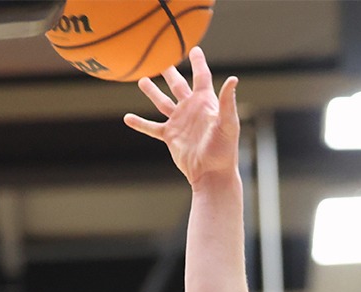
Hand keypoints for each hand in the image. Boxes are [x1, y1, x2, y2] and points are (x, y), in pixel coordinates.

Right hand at [123, 46, 239, 185]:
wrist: (211, 173)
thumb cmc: (224, 150)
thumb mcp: (228, 123)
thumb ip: (227, 102)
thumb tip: (233, 79)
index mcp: (205, 103)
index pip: (201, 77)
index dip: (198, 63)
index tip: (194, 49)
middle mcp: (191, 109)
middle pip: (178, 85)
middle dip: (170, 71)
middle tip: (161, 57)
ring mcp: (179, 122)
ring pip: (162, 102)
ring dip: (153, 92)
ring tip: (142, 79)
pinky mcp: (170, 136)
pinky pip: (152, 127)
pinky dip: (140, 123)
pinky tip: (127, 118)